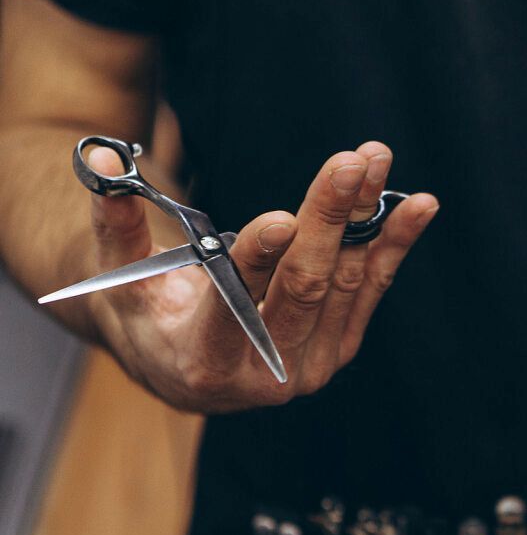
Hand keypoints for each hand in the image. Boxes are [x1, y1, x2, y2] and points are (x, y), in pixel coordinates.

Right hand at [86, 142, 438, 410]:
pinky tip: (419, 205)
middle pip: (303, 287)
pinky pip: (372, 287)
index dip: (258, 262)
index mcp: (203, 363)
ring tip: (376, 161)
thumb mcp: (121, 280)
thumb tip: (100, 160)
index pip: (234, 308)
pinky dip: (394, 243)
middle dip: (327, 220)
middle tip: (347, 163)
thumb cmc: (150, 317)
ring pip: (344, 281)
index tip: (282, 217)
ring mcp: (311, 363)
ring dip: (366, 218)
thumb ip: (115, 224)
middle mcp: (265, 374)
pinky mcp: (340, 344)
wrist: (189, 366)